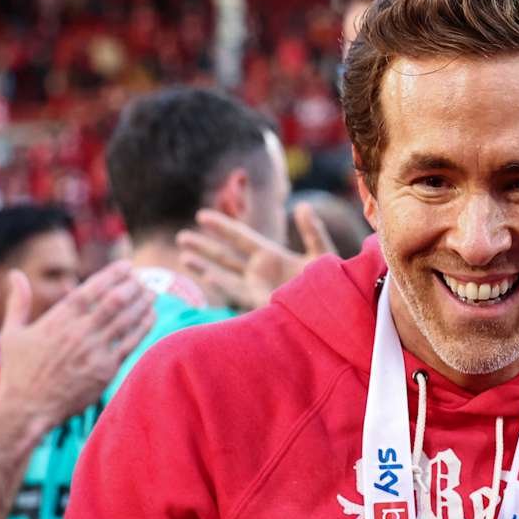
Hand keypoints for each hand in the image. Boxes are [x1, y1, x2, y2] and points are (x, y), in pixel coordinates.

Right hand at [0, 260, 155, 428]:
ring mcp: (94, 352)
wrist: (27, 409)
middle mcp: (77, 333)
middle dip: (131, 287)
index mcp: (56, 321)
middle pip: (113, 302)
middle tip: (142, 278)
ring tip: (152, 293)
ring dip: (142, 304)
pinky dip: (144, 327)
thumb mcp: (11, 333)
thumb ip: (17, 302)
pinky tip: (152, 316)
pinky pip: (131, 343)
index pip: (89, 291)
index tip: (126, 266)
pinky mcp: (106, 370)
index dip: (111, 275)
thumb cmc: (17, 371)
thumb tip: (16, 273)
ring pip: (125, 320)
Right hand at [176, 203, 334, 310]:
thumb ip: (313, 232)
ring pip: (225, 276)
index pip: (241, 238)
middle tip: (181, 237)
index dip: (222, 227)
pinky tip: (207, 277)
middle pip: (226, 256)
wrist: (337, 312)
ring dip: (204, 266)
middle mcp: (261, 273)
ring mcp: (258, 290)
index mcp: (273, 256)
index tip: (201, 216)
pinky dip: (223, 286)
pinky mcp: (260, 307)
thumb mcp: (323, 255)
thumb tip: (302, 206)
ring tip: (183, 257)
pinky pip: (238, 296)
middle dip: (205, 246)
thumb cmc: (334, 284)